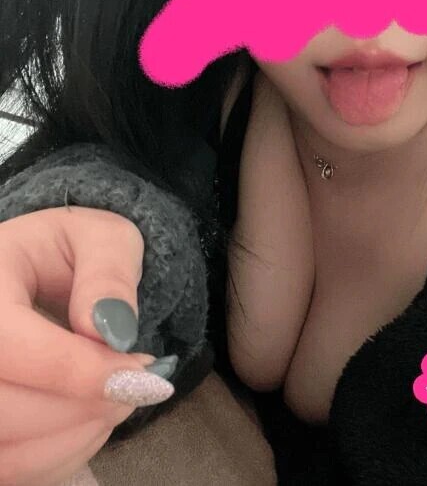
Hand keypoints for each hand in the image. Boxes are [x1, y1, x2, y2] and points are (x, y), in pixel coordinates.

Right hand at [0, 206, 174, 485]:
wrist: (50, 268)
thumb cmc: (76, 249)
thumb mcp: (104, 238)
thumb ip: (109, 272)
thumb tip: (112, 330)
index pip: (7, 344)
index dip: (72, 370)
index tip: (138, 375)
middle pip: (0, 408)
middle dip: (80, 408)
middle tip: (137, 385)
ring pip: (3, 451)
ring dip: (75, 437)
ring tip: (119, 396)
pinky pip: (12, 468)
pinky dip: (61, 455)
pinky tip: (92, 417)